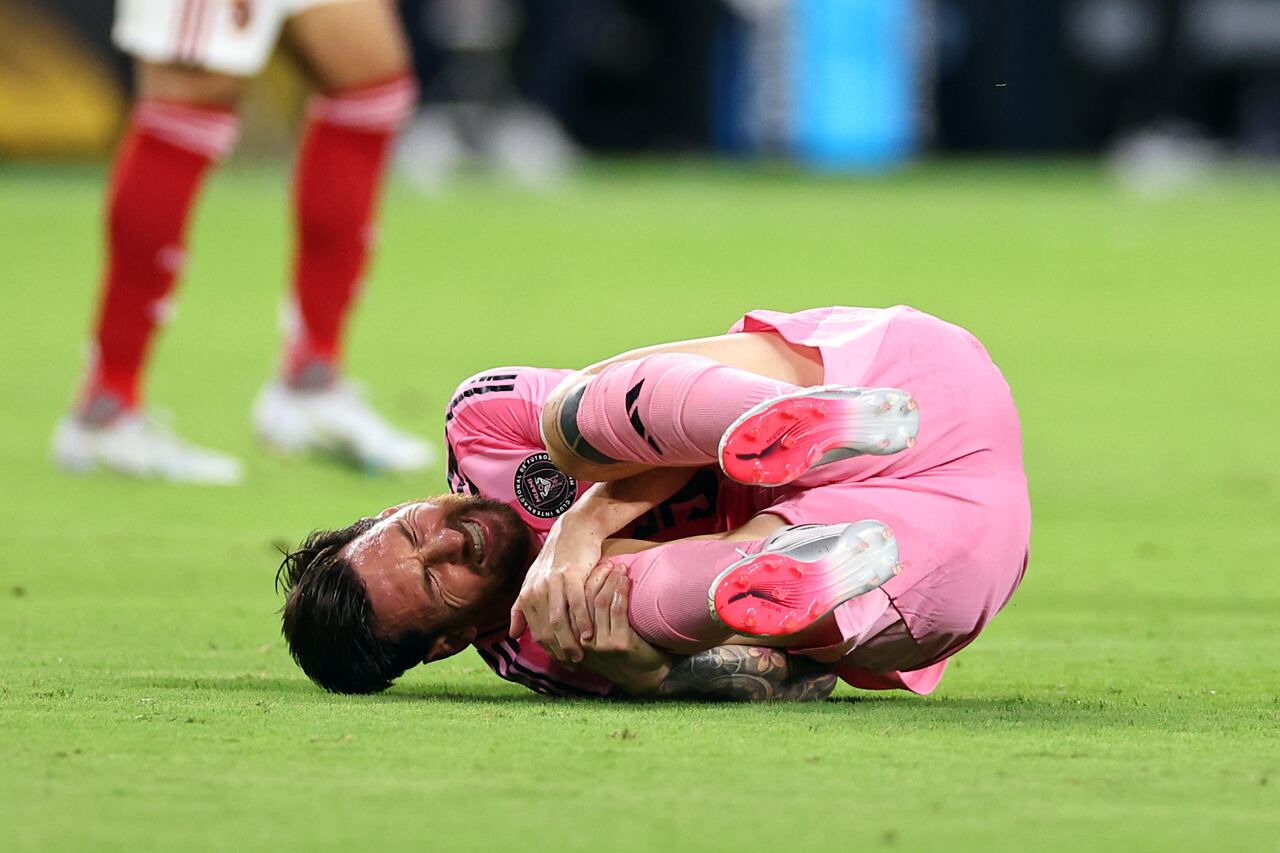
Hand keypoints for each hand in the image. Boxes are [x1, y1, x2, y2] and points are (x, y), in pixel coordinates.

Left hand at [508, 514, 605, 664]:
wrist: (574, 531)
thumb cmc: (556, 560)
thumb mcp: (535, 582)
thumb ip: (522, 609)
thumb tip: (513, 635)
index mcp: (527, 594)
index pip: (536, 631)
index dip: (549, 649)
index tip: (561, 661)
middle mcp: (536, 590)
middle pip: (547, 630)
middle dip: (559, 650)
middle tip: (573, 663)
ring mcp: (553, 583)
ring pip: (560, 620)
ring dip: (570, 641)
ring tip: (581, 655)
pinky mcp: (570, 575)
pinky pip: (576, 604)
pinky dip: (582, 621)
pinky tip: (589, 634)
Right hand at [578, 560, 670, 694]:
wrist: (643, 676)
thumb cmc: (621, 651)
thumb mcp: (597, 637)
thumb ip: (586, 620)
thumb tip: (581, 586)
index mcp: (574, 638)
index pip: (570, 603)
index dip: (581, 581)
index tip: (591, 565)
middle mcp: (583, 642)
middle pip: (583, 600)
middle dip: (596, 577)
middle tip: (606, 562)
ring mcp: (601, 644)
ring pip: (600, 602)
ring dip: (610, 581)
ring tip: (619, 567)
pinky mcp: (619, 644)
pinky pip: (617, 609)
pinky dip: (621, 590)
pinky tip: (626, 579)